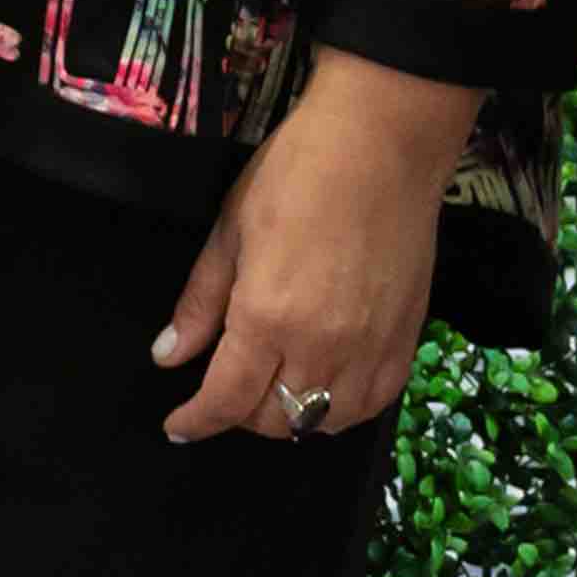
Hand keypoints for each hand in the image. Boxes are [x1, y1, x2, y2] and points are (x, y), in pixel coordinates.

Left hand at [155, 55, 466, 444]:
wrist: (380, 149)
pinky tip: (321, 387)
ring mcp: (372, 349)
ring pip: (327, 421)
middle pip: (277, 419)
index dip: (197, 421)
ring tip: (267, 390)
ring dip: (291, 417)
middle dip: (238, 417)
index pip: (227, 399)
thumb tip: (168, 357)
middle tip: (218, 392)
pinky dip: (341, 409)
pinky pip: (373, 403)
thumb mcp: (227, 234)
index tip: (176, 426)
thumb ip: (200, 304)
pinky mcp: (408, 341)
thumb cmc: (291, 177)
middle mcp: (324, 347)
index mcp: (268, 319)